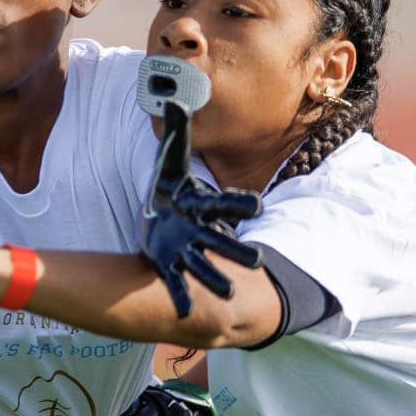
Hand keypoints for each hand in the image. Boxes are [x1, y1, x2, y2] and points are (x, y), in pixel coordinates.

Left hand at [141, 100, 263, 316]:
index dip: (238, 206)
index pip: (223, 205)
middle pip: (221, 242)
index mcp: (201, 206)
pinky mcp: (168, 267)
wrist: (157, 221)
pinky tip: (183, 317)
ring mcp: (186, 252)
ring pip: (203, 267)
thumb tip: (175, 98)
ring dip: (215, 280)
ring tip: (228, 293)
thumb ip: (178, 134)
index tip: (256, 207)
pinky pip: (176, 286)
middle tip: (258, 262)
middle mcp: (200, 232)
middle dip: (237, 252)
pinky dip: (180, 300)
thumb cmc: (169, 190)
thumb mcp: (169, 162)